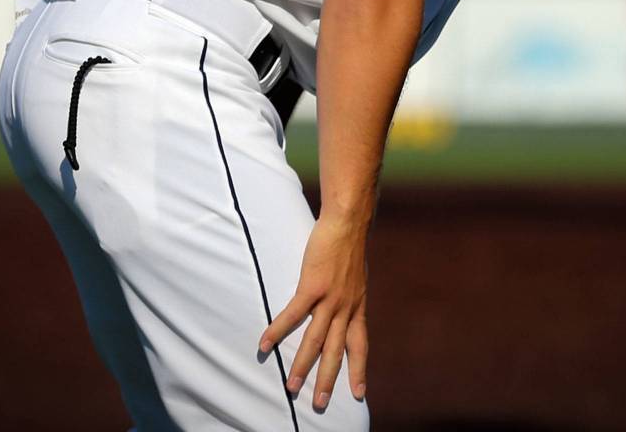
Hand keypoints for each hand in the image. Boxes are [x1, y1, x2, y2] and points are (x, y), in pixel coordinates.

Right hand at [259, 213, 368, 409]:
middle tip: (318, 403)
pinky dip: (278, 330)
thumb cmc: (348, 245)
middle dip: (327, 379)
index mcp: (356, 306)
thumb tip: (345, 303)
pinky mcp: (312, 286)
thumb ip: (350, 295)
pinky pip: (292, 314)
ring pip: (315, 339)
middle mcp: (345, 308)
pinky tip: (264, 344)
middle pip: (336, 350)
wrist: (348, 222)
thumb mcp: (356, 277)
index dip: (359, 369)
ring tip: (291, 386)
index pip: (360, 345)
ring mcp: (330, 298)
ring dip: (302, 365)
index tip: (358, 393)